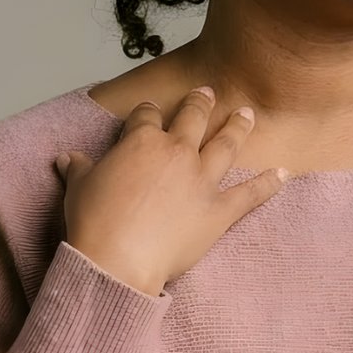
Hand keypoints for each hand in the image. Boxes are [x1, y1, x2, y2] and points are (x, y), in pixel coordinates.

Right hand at [56, 87, 289, 294]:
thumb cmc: (95, 223)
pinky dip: (269, 184)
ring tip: (247, 114)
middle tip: (208, 92)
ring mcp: (201, 180)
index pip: (146, 117)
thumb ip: (80, 170)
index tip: (150, 111)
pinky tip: (284, 174)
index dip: (148, 112)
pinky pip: (250, 194)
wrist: (117, 260)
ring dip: (238, 127)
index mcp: (141, 142)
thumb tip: (68, 159)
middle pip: (192, 118)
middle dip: (200, 103)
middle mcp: (176, 153)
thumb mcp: (79, 190)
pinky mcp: (219, 211)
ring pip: (225, 145)